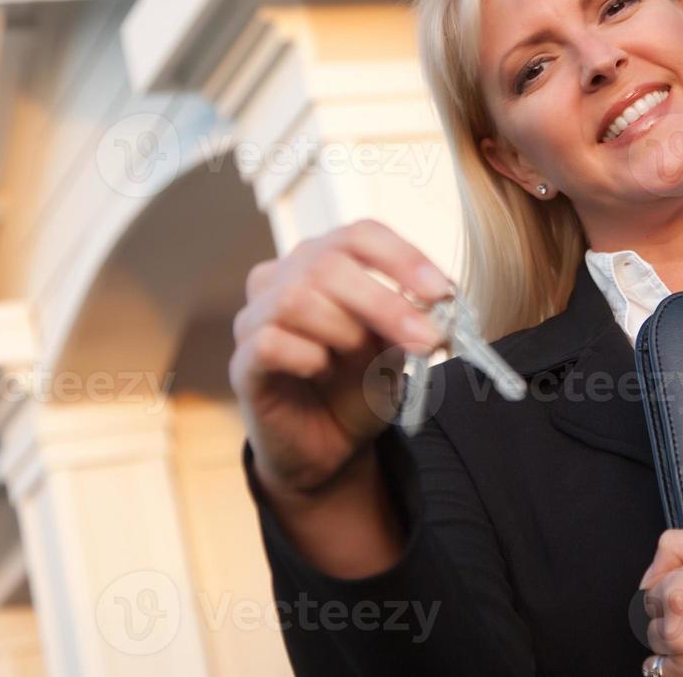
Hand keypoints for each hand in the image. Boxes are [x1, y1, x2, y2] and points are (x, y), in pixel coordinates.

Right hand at [229, 218, 452, 498]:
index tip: (440, 290)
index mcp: (324, 261)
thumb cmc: (358, 386)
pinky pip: (270, 342)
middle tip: (425, 339)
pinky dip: (308, 358)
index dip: (402, 257)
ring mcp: (255, 317)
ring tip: (360, 362)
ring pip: (297, 299)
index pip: (359, 235)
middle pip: (328, 265)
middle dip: (385, 304)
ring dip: (345, 333)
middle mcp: (283, 278)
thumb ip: (406, 321)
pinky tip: (321, 373)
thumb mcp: (394, 350)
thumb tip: (433, 304)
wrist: (330, 447)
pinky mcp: (242, 361)